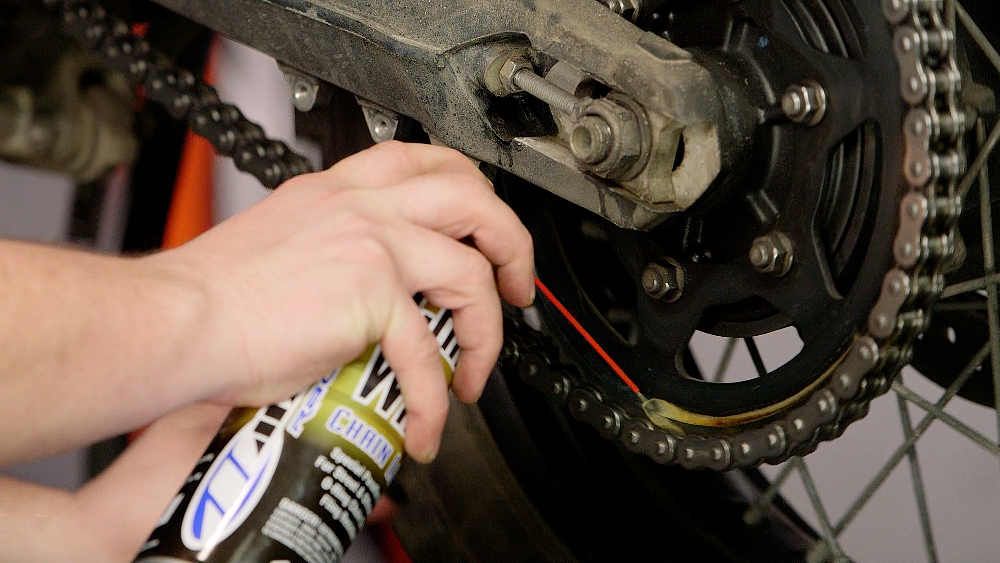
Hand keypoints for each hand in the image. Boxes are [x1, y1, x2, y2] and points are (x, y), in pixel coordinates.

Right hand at [145, 141, 533, 461]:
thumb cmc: (213, 296)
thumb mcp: (284, 243)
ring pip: (470, 272)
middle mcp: (359, 206)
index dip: (471, 192)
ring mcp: (369, 244)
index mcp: (339, 191)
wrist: (174, 320)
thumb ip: (336, 249)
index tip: (485, 233)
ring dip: (488, 332)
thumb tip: (372, 291)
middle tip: (516, 289)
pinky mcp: (368, 293)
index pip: (422, 162)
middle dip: (512, 245)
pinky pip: (427, 352)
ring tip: (477, 371)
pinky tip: (426, 424)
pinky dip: (434, 398)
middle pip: (471, 197)